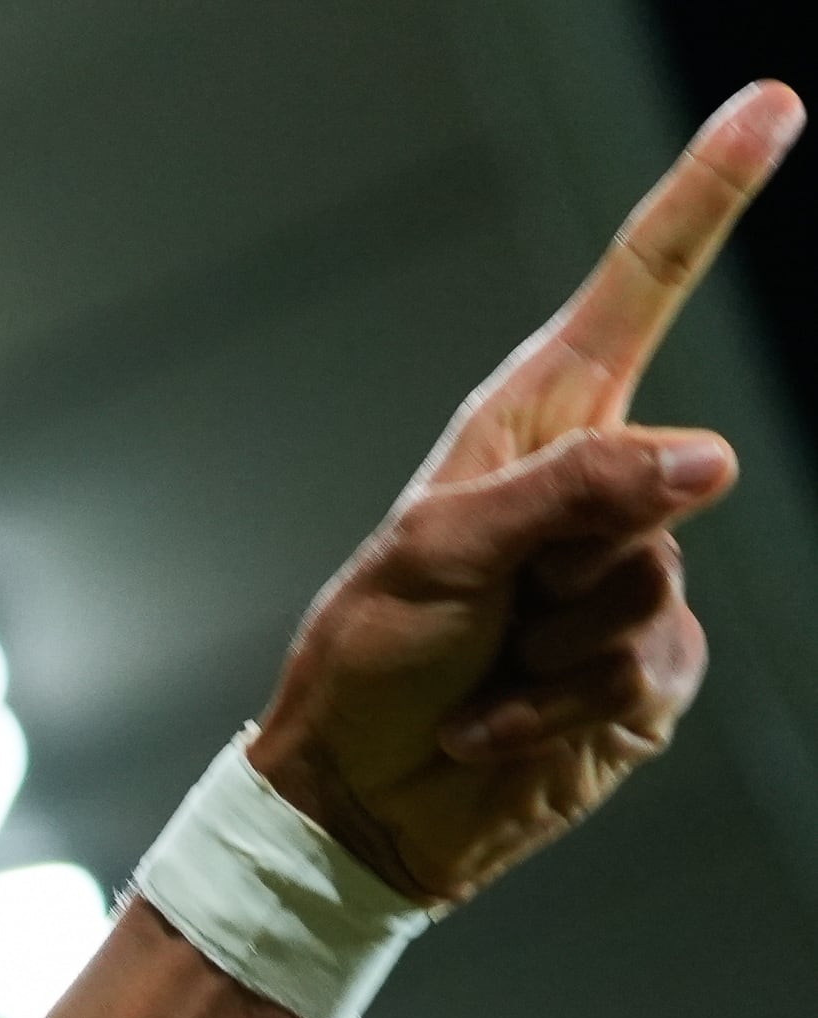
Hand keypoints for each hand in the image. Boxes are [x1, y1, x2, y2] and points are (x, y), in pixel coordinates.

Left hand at [251, 80, 798, 903]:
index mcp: (533, 430)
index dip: (705, 199)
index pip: (637, 294)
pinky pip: (638, 671)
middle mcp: (598, 492)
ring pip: (648, 585)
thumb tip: (713, 457)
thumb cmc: (370, 661)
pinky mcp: (646, 670)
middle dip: (562, 556)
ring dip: (547, 646)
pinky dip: (552, 710)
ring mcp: (632, 581)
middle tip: (481, 612)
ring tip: (484, 667)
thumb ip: (573, 494)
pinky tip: (494, 725)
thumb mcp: (439, 555)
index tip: (774, 105)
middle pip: (658, 478)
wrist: (356, 799)